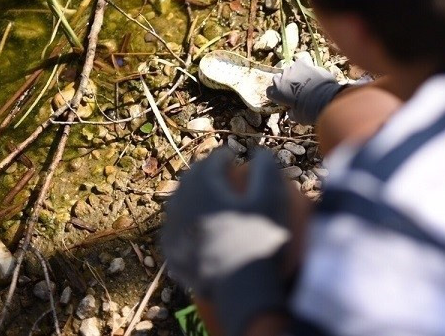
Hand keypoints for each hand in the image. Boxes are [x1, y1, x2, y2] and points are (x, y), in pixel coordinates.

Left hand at [161, 148, 288, 335]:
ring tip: (205, 196)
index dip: (221, 156)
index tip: (232, 155)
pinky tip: (195, 227)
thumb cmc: (260, 241)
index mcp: (202, 189)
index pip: (209, 163)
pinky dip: (185, 222)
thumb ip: (266, 170)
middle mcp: (182, 208)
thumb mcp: (271, 200)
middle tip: (216, 170)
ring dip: (191, 195)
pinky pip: (176, 231)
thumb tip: (261, 152)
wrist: (243, 292)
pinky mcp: (174, 257)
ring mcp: (175, 234)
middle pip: (189, 181)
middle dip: (202, 171)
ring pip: (178, 205)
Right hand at [266, 59, 343, 124]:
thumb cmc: (308, 111)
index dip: (277, 93)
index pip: (270, 91)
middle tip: (294, 89)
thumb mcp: (297, 117)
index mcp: (277, 93)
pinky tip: (312, 73)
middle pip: (278, 78)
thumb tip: (290, 111)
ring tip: (306, 81)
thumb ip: (291, 112)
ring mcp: (291, 69)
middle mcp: (281, 79)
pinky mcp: (302, 64)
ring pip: (290, 70)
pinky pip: (302, 63)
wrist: (323, 98)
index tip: (283, 97)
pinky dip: (306, 67)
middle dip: (285, 82)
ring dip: (295, 74)